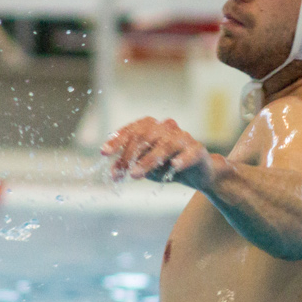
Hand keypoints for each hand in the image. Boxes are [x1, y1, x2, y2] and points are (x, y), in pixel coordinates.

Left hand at [101, 117, 216, 188]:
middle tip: (119, 174)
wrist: (197, 172)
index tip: (104, 152)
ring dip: (147, 161)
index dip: (117, 140)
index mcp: (150, 127)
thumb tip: (113, 172)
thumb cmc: (166, 165)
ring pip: (164, 146)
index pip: (131, 130)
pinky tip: (174, 166)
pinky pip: (190, 153)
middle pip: (144, 137)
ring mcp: (183, 137)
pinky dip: (182, 159)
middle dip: (128, 157)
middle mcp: (166, 127)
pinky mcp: (198, 150)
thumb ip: (129, 165)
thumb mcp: (143, 165)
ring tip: (135, 175)